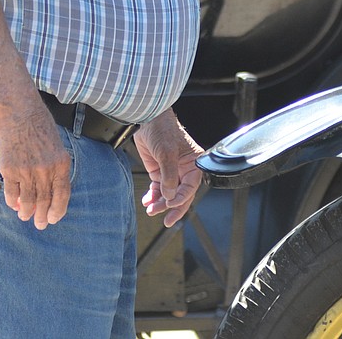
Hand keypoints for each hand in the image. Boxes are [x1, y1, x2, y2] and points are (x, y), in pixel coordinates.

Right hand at [0, 104, 71, 229]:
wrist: (17, 110)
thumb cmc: (37, 123)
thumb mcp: (54, 144)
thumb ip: (52, 166)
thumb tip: (46, 188)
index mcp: (61, 163)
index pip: (62, 194)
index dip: (58, 210)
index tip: (53, 219)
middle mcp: (46, 170)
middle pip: (45, 200)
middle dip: (42, 216)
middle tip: (39, 225)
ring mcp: (27, 171)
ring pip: (27, 201)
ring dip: (26, 212)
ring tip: (24, 216)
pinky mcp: (9, 169)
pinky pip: (11, 192)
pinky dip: (12, 200)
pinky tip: (13, 203)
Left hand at [134, 109, 203, 227]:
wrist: (147, 120)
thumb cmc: (162, 130)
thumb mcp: (167, 152)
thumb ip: (169, 175)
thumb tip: (169, 196)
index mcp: (194, 164)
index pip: (190, 187)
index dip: (181, 198)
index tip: (171, 205)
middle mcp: (185, 169)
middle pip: (181, 194)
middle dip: (173, 208)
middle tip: (167, 220)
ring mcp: (171, 171)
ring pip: (168, 194)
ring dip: (161, 203)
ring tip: (151, 210)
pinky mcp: (159, 171)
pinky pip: (158, 188)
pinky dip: (153, 196)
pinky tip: (148, 201)